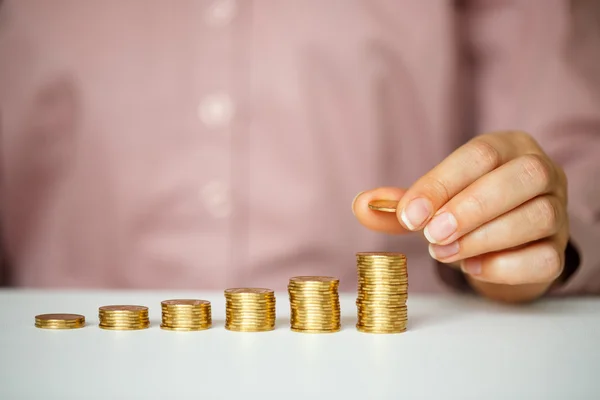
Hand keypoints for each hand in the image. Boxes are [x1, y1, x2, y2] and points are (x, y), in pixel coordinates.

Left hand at [352, 131, 568, 300]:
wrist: (501, 245)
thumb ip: (401, 203)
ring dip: (483, 238)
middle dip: (471, 207)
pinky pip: (545, 257)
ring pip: (537, 216)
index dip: (442, 183)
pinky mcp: (557, 250)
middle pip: (522, 177)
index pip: (480, 154)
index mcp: (507, 147)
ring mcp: (556, 211)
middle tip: (431, 235)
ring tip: (443, 253)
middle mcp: (541, 172)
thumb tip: (361, 205)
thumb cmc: (465, 212)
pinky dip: (505, 266)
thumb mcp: (433, 201)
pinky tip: (473, 268)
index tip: (410, 214)